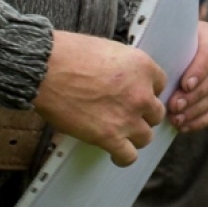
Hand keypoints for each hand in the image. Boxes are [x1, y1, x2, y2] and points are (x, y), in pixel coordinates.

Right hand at [34, 31, 165, 165]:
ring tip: (121, 134)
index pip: (160, 85)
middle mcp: (141, 93)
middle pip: (156, 113)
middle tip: (127, 114)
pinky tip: (116, 153)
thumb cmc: (69, 54)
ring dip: (134, 136)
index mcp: (142, 67)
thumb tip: (121, 77)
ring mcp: (127, 117)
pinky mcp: (109, 137)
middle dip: (142, 114)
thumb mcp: (108, 49)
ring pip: (146, 136)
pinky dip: (123, 157)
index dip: (147, 91)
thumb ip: (123, 67)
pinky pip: (128, 156)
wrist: (47, 69)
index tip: (136, 95)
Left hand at [169, 21, 207, 131]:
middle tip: (173, 105)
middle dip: (193, 95)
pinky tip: (182, 126)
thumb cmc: (164, 39)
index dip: (200, 70)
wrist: (166, 50)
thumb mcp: (165, 32)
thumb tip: (171, 28)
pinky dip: (199, 121)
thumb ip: (166, 31)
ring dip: (193, 111)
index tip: (185, 84)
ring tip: (175, 118)